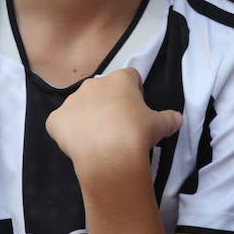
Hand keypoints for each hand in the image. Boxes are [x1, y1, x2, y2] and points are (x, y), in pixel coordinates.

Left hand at [45, 67, 181, 175]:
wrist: (109, 155)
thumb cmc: (137, 133)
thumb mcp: (161, 125)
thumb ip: (170, 118)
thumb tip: (178, 118)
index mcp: (119, 79)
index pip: (130, 78)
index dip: (135, 93)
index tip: (138, 111)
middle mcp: (93, 84)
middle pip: (102, 91)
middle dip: (109, 105)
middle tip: (119, 127)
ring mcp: (71, 101)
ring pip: (80, 106)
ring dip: (88, 117)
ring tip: (99, 140)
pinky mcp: (56, 120)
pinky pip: (61, 124)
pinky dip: (68, 132)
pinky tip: (79, 146)